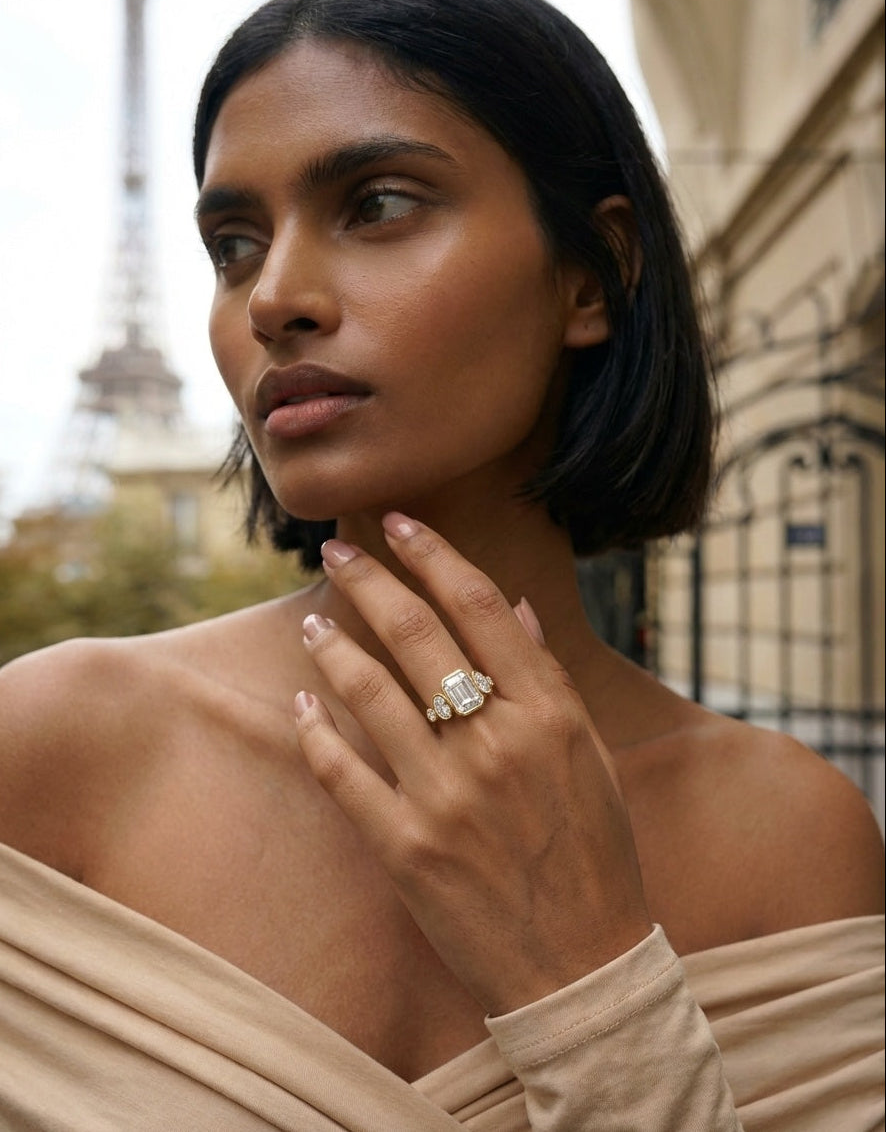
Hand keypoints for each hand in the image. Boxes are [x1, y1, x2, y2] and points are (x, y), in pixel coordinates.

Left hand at [294, 512, 651, 1014]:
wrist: (580, 968)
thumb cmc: (594, 855)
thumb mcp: (589, 757)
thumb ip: (547, 679)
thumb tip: (514, 608)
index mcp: (548, 714)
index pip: (479, 606)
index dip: (432, 553)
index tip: (399, 521)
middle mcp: (496, 744)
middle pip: (417, 636)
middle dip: (368, 581)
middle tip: (335, 551)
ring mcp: (446, 796)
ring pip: (370, 693)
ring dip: (333, 647)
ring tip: (313, 621)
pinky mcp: (405, 847)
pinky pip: (344, 773)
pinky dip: (317, 733)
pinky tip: (302, 706)